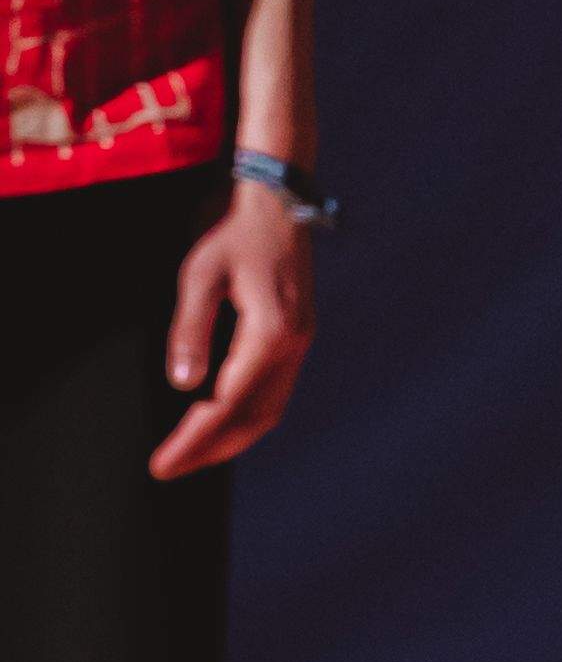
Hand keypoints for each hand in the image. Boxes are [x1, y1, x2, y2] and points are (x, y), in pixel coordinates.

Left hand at [152, 182, 313, 475]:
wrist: (275, 193)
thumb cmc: (231, 227)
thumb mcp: (199, 273)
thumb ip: (191, 330)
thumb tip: (185, 386)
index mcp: (270, 332)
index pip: (227, 404)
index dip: (192, 440)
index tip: (161, 466)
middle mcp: (292, 342)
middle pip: (254, 417)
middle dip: (211, 449)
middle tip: (169, 468)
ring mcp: (300, 338)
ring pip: (270, 407)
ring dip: (232, 437)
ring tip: (194, 453)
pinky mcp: (297, 332)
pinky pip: (276, 389)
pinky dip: (248, 414)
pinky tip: (224, 416)